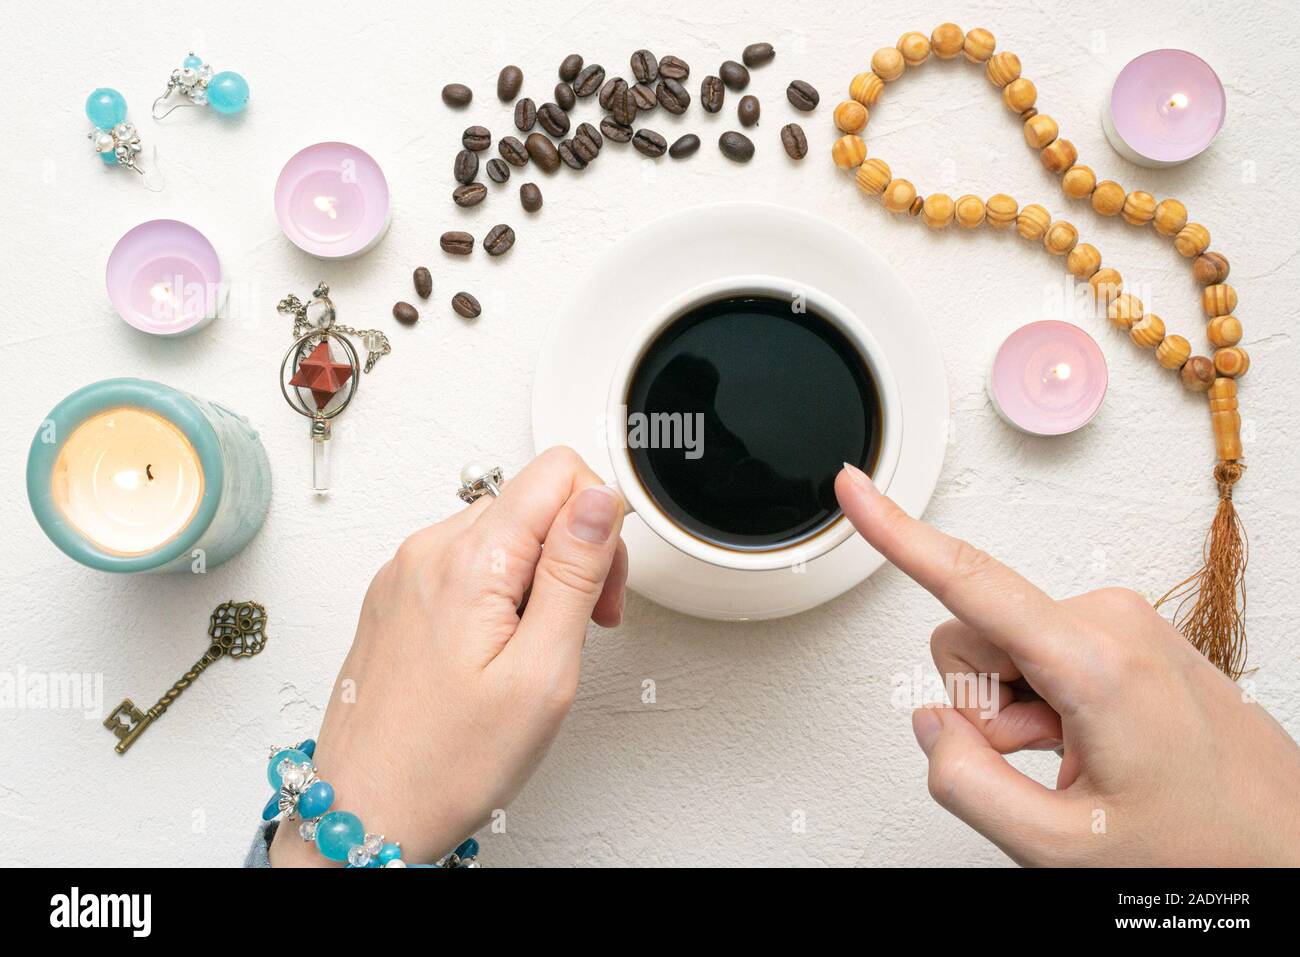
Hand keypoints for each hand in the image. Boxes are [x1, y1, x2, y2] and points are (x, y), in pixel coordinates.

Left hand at [270, 447, 626, 865]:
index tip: (602, 583)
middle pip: (531, 501)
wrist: (365, 813)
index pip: (559, 472)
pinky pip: (465, 564)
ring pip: (501, 533)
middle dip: (573, 554)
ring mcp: (405, 574)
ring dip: (536, 577)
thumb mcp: (542, 672)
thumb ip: (576, 573)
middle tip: (578, 628)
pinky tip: (497, 651)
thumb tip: (600, 499)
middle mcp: (427, 552)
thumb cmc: (446, 763)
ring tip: (533, 650)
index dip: (601, 521)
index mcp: (469, 561)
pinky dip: (498, 593)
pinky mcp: (395, 598)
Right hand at [836, 463, 1299, 865]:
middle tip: (1040, 753)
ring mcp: (1121, 621)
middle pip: (971, 633)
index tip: (854, 488)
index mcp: (1094, 662)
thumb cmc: (1202, 843)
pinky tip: (1087, 738)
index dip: (897, 534)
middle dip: (981, 701)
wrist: (1283, 842)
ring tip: (1072, 750)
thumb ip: (966, 783)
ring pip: (1000, 645)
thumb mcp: (1061, 845)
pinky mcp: (1126, 631)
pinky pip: (1038, 650)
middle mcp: (1108, 618)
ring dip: (1014, 707)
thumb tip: (931, 724)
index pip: (969, 583)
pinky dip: (1042, 699)